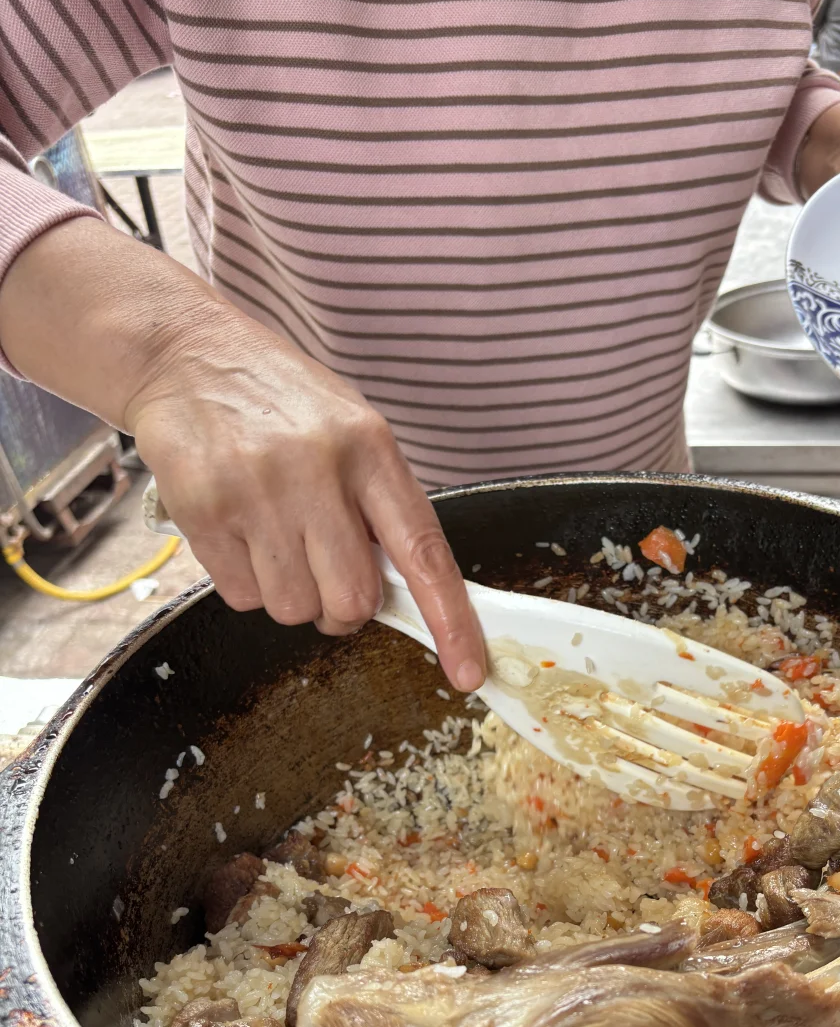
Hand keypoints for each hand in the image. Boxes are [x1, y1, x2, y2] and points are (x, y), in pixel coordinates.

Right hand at [0, 217, 485, 690]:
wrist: (185, 355)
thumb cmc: (282, 403)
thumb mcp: (352, 430)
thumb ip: (381, 506)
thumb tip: (408, 593)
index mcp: (370, 447)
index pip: (423, 551)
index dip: (450, 620)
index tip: (467, 671)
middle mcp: (315, 468)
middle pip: (352, 600)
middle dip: (343, 608)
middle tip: (326, 573)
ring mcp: (255, 491)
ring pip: (293, 609)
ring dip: (291, 594)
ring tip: (275, 538)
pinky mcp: (202, 512)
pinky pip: (241, 597)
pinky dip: (246, 582)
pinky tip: (239, 531)